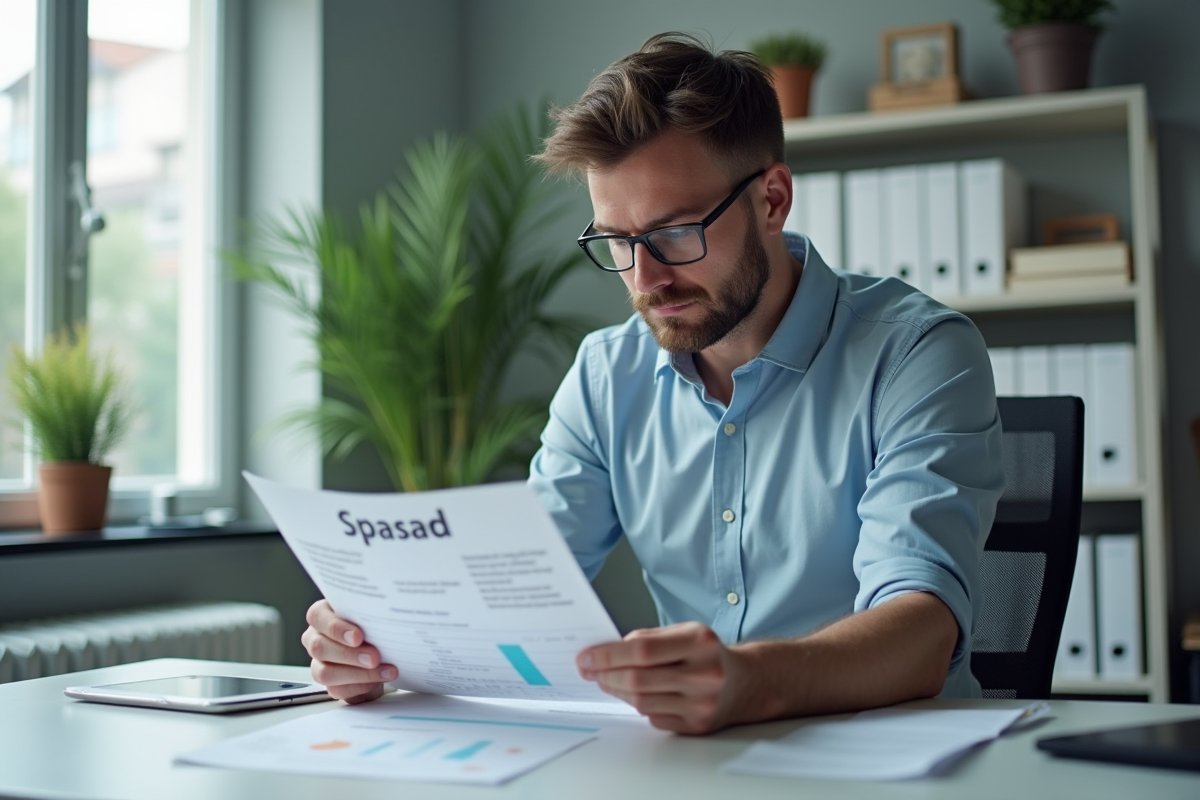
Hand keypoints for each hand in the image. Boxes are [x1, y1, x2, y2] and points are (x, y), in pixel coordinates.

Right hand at [301, 599, 396, 703]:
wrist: (384, 650)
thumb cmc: (373, 625)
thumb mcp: (372, 614)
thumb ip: (371, 612)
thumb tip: (384, 617)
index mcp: (321, 615)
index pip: (317, 616)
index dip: (335, 628)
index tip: (358, 637)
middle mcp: (315, 638)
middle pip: (319, 647)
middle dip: (349, 654)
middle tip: (374, 657)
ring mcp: (319, 663)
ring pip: (325, 673)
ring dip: (358, 674)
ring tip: (384, 670)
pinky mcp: (329, 684)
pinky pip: (337, 690)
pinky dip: (361, 686)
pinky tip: (379, 679)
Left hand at [576, 622, 741, 734]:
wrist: (745, 682)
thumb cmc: (708, 654)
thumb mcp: (685, 631)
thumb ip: (648, 637)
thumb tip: (607, 651)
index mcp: (700, 642)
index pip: (642, 650)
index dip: (608, 655)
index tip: (586, 657)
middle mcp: (704, 674)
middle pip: (638, 679)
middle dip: (606, 674)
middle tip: (589, 670)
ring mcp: (702, 704)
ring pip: (642, 702)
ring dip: (617, 690)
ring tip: (606, 680)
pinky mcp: (697, 725)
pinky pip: (653, 717)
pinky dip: (638, 705)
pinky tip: (633, 694)